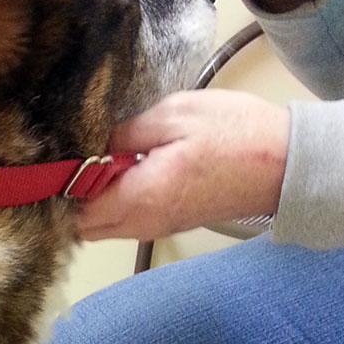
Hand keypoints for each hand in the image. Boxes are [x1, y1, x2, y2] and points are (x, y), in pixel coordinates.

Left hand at [76, 89, 289, 240]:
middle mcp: (142, 223)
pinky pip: (125, 221)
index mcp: (139, 198)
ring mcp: (155, 227)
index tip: (60, 158)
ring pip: (103, 226)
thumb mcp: (175, 116)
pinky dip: (114, 202)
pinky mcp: (167, 223)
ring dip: (94, 200)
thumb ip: (125, 134)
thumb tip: (92, 146)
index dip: (61, 187)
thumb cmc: (235, 135)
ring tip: (103, 159)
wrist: (283, 164)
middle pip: (83, 226)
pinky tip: (123, 170)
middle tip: (79, 157)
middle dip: (72, 197)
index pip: (76, 211)